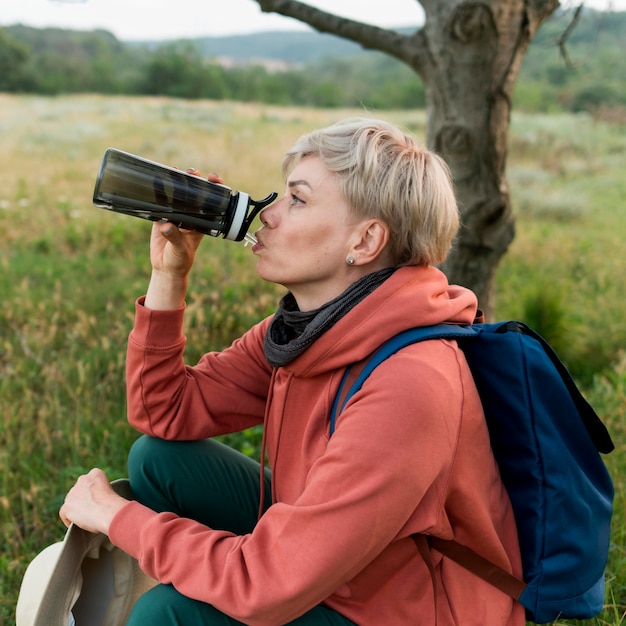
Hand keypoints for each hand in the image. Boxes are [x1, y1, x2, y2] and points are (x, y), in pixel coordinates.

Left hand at [59, 468, 127, 534]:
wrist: (110, 511)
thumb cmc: (115, 505)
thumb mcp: (111, 490)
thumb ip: (101, 491)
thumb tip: (96, 502)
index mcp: (95, 473)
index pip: (90, 482)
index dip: (93, 492)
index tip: (97, 500)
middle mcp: (82, 479)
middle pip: (79, 491)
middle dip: (83, 500)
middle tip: (91, 510)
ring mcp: (72, 493)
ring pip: (71, 501)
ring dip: (76, 509)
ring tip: (86, 518)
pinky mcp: (67, 506)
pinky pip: (64, 513)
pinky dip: (69, 519)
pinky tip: (77, 524)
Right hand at [145, 171, 224, 309]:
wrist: (166, 269)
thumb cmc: (180, 261)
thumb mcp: (180, 249)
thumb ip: (174, 237)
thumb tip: (166, 225)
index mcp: (202, 222)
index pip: (212, 202)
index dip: (215, 189)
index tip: (212, 180)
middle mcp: (191, 216)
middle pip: (196, 194)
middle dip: (196, 180)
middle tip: (193, 172)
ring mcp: (176, 215)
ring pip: (179, 194)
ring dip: (178, 182)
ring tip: (176, 170)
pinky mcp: (161, 217)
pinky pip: (161, 201)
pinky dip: (160, 191)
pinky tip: (157, 180)